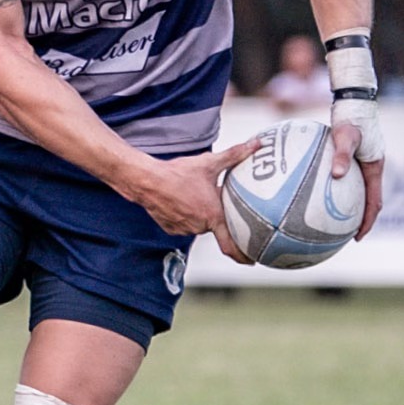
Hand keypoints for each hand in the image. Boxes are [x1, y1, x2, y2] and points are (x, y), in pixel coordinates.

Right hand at [132, 137, 263, 258]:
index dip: (243, 254)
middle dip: (217, 213)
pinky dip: (188, 214)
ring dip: (202, 213)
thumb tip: (256, 144)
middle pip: (216, 223)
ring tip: (195, 195)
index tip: (252, 259)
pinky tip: (183, 200)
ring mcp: (185, 229)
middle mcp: (200, 226)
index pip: (230, 243)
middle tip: (214, 198)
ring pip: (200, 222)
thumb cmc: (178, 174)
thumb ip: (235, 155)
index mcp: (213, 215)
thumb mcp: (209, 163)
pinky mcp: (172, 229)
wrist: (147, 181)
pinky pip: (186, 223)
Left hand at [327, 117, 385, 239]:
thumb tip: (336, 175)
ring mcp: (363, 162)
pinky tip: (320, 191)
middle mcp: (371, 167)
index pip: (375, 202)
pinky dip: (338, 188)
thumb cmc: (351, 117)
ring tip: (335, 220)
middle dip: (360, 219)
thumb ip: (342, 155)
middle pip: (369, 200)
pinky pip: (347, 177)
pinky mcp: (354, 155)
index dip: (368, 221)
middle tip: (346, 234)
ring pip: (358, 190)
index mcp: (374, 168)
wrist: (354, 99)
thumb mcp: (346, 137)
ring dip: (350, 206)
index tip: (357, 236)